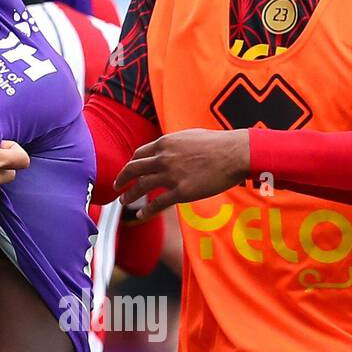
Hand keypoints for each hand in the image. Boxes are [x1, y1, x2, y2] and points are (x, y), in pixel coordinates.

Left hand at [114, 129, 250, 220]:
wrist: (235, 153)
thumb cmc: (218, 143)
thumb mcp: (190, 136)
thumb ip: (174, 144)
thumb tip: (169, 148)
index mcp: (164, 143)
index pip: (139, 154)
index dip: (131, 164)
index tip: (128, 171)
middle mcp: (163, 158)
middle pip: (134, 169)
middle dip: (122, 178)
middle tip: (116, 186)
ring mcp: (171, 175)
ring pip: (141, 187)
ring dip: (129, 195)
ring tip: (123, 202)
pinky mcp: (181, 192)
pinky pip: (157, 203)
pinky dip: (146, 210)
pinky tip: (141, 215)